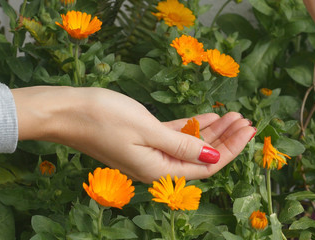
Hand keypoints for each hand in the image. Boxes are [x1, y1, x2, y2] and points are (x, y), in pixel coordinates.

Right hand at [12, 86, 255, 182]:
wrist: (66, 110)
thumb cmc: (103, 118)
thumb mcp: (148, 130)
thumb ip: (183, 146)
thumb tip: (214, 157)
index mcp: (159, 169)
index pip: (207, 165)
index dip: (231, 149)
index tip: (248, 131)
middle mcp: (157, 165)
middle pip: (202, 156)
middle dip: (227, 139)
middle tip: (247, 121)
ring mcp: (151, 151)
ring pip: (192, 144)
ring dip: (213, 131)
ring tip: (233, 115)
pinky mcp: (145, 137)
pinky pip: (176, 135)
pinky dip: (193, 127)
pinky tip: (209, 117)